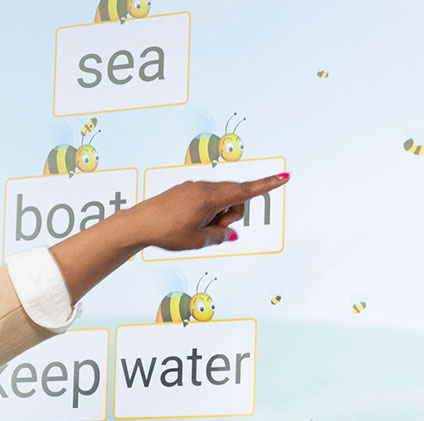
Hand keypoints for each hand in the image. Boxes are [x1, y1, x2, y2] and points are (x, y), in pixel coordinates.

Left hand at [46, 173, 289, 302]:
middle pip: (234, 198)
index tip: (285, 176)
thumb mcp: (198, 241)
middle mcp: (205, 187)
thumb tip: (229, 232)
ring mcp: (194, 188)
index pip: (246, 191)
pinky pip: (206, 201)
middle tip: (214, 231)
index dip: (267, 185)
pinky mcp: (186, 192)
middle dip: (232, 215)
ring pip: (219, 201)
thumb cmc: (167, 232)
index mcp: (211, 197)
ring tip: (196, 229)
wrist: (138, 223)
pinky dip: (206, 213)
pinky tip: (188, 224)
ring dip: (217, 216)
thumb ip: (220, 235)